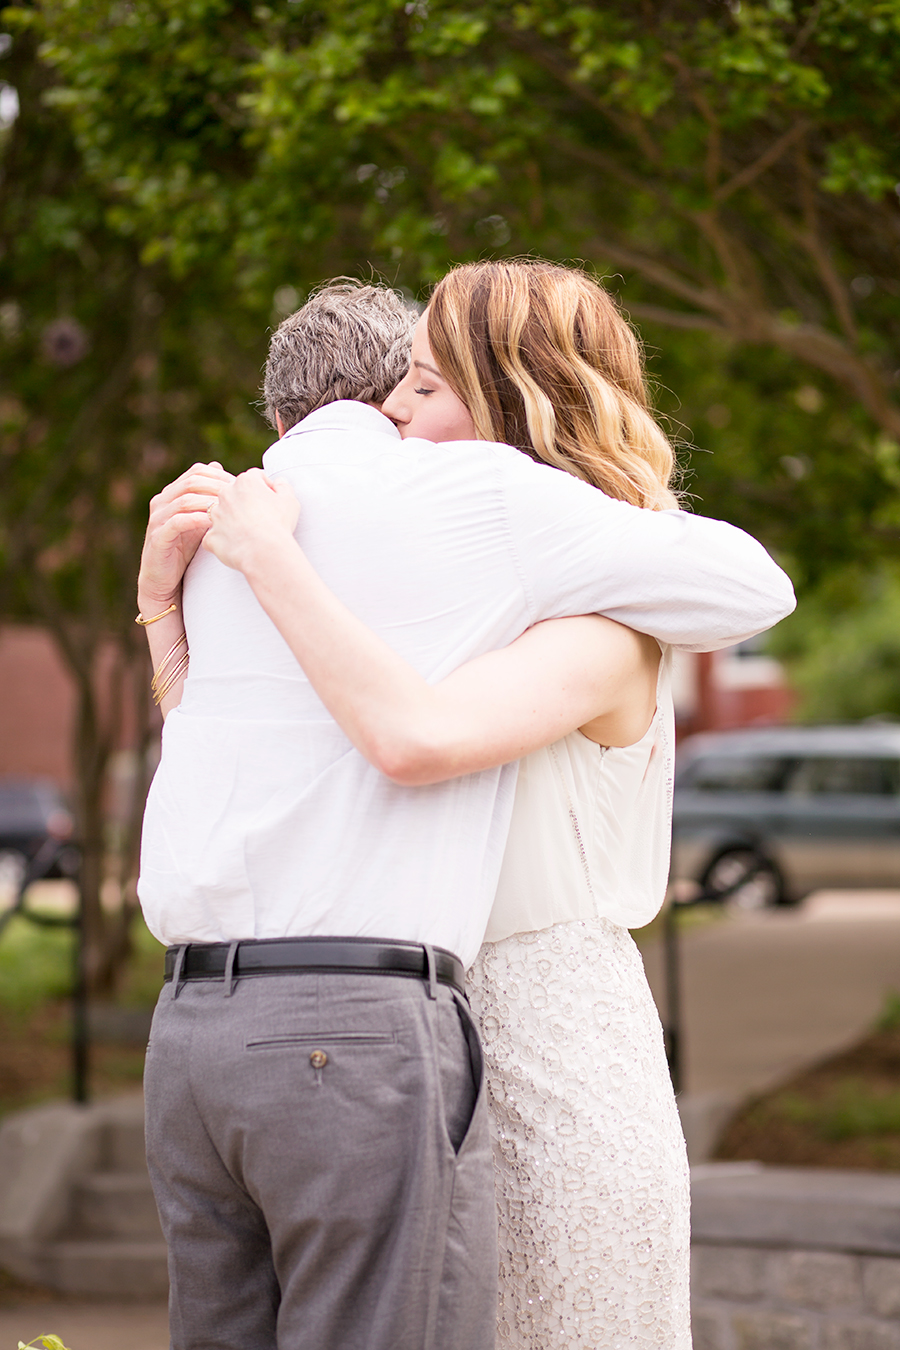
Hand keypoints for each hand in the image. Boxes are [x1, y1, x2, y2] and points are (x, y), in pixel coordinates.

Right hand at [138, 462, 234, 608]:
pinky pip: (177, 523)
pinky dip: (196, 520)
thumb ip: (208, 500)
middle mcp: (161, 502)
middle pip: (191, 482)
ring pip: (184, 500)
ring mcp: (158, 519)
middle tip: (237, 496)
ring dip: (209, 503)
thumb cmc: (183, 549)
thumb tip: (222, 472)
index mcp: (171, 494)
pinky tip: (213, 524)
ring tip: (229, 509)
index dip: (219, 475)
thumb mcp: (198, 521)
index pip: (196, 471)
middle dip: (218, 487)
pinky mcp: (158, 537)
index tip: (239, 486)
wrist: (163, 580)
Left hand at [202, 469, 300, 573]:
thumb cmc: (278, 524)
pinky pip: (215, 537)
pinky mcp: (211, 536)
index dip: (265, 488)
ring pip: (222, 515)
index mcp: (245, 482)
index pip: (254, 477)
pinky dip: (223, 541)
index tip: (271, 502)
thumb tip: (280, 482)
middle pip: (235, 494)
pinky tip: (237, 547)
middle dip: (245, 503)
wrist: (264, 551)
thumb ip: (284, 487)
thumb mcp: (290, 501)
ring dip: (232, 521)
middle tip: (260, 519)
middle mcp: (226, 494)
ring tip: (249, 534)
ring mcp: (216, 515)